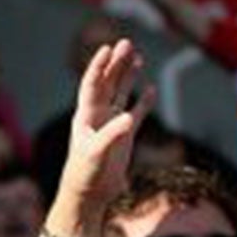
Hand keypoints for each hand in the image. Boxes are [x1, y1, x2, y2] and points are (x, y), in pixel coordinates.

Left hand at [57, 38, 147, 219]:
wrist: (88, 194)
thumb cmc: (85, 173)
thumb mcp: (96, 153)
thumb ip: (112, 134)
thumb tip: (129, 118)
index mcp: (86, 116)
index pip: (92, 85)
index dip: (99, 66)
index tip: (106, 48)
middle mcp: (98, 116)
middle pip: (108, 83)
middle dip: (116, 63)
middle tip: (126, 42)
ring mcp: (111, 124)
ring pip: (121, 93)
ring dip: (128, 76)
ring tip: (137, 56)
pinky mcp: (124, 136)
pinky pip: (137, 113)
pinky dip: (145, 102)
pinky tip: (152, 89)